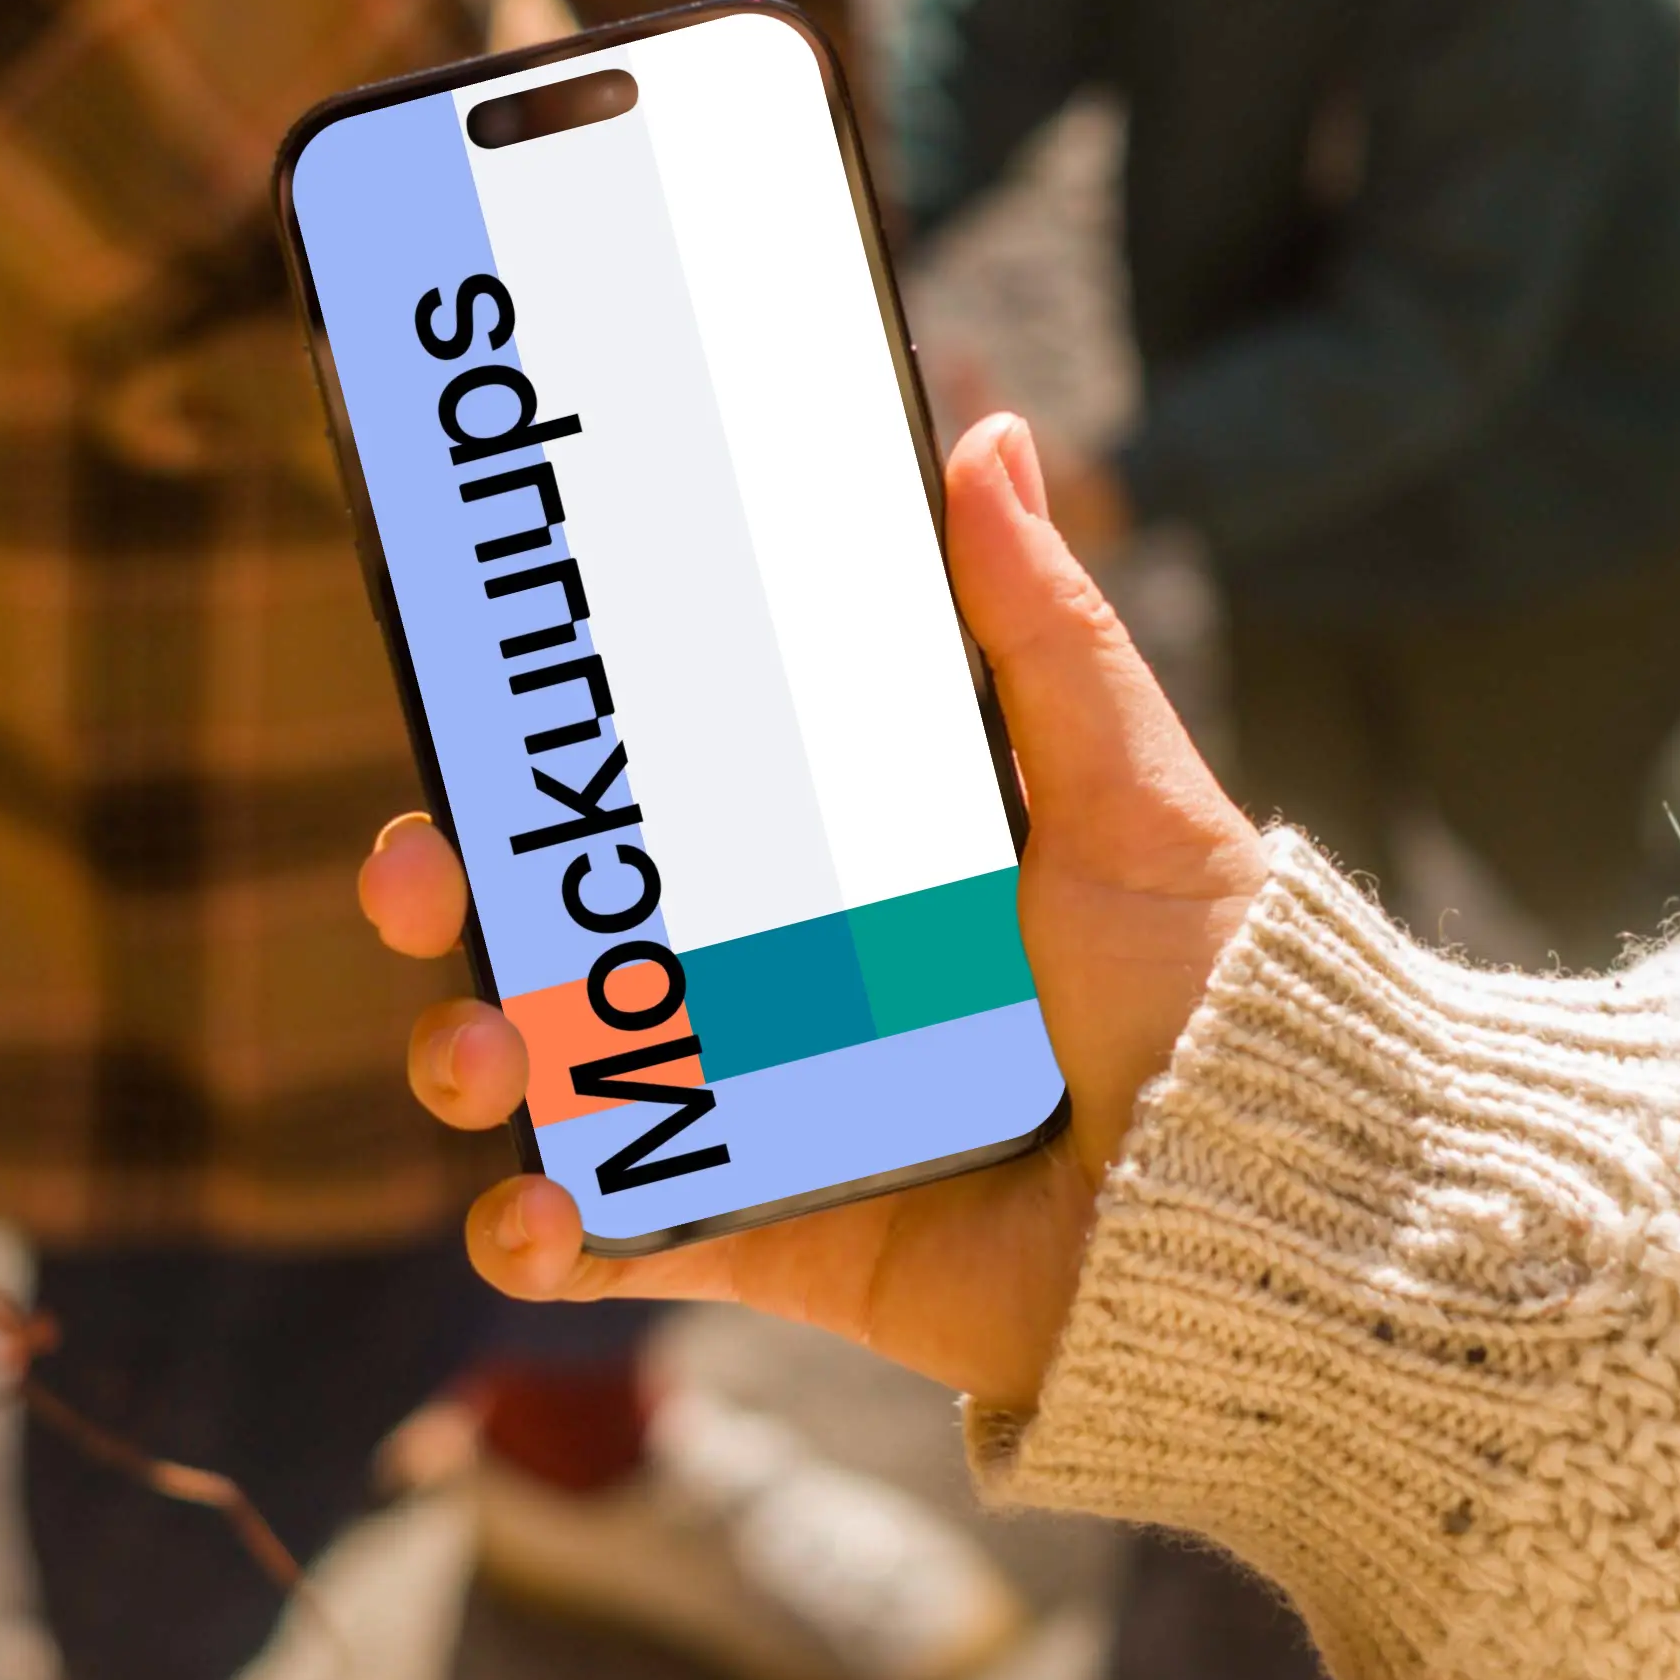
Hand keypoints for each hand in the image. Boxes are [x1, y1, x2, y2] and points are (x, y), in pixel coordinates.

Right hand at [360, 413, 1263, 1395]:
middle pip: (562, 921)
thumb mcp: (1124, 794)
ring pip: (558, 1074)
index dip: (541, 760)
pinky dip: (543, 1232)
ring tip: (481, 1052)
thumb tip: (989, 439)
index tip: (466, 710)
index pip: (657, 793)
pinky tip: (531, 1208)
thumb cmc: (1206, 990)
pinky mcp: (768, 1237)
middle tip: (418, 878)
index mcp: (840, 862)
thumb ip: (1040, 633)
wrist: (1261, 1208)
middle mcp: (778, 979)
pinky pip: (615, 1240)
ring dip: (472, 1053)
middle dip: (453, 896)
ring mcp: (759, 1110)